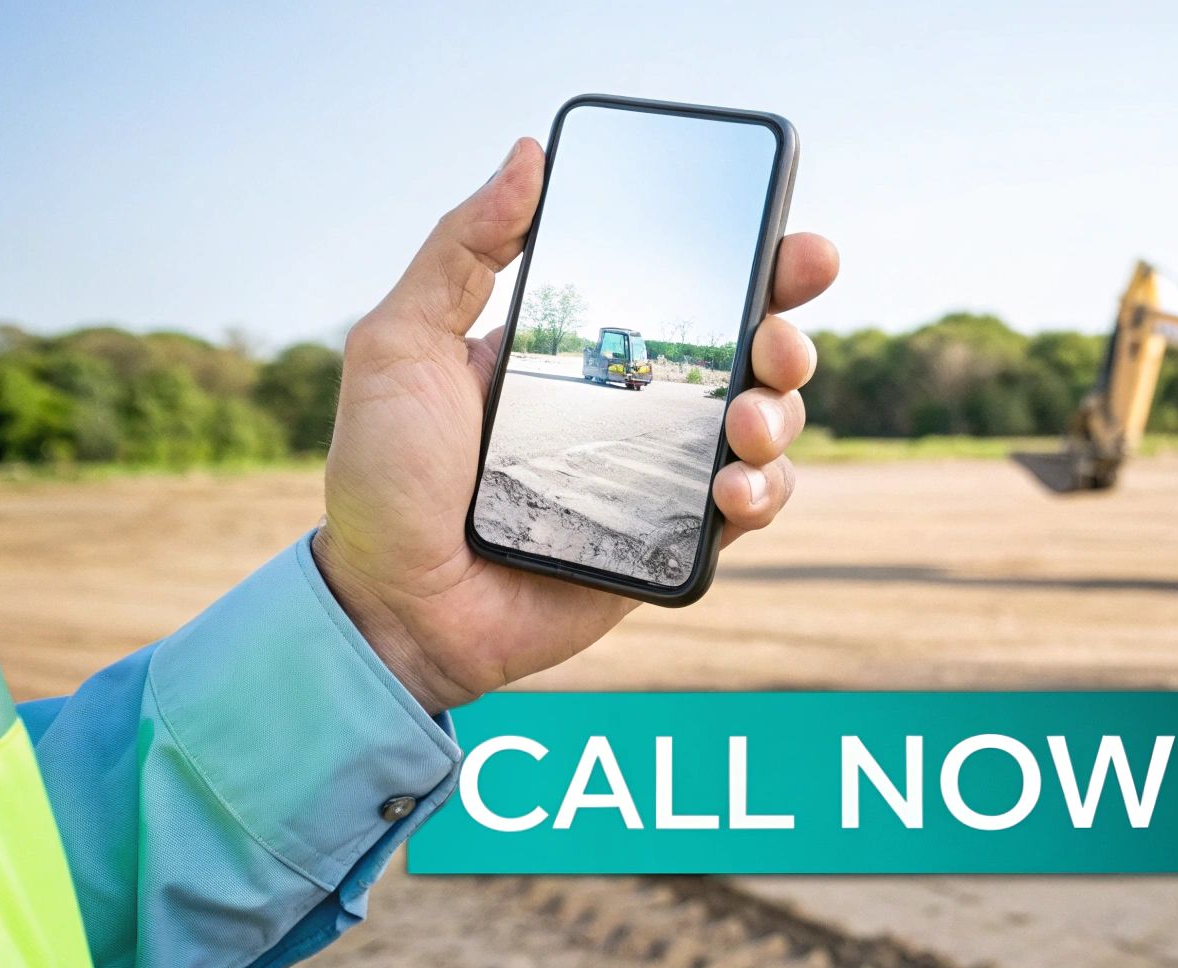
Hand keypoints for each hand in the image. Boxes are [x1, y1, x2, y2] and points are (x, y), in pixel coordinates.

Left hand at [312, 139, 837, 713]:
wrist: (394, 604)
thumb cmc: (385, 478)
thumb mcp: (400, 343)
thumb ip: (461, 249)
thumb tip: (527, 154)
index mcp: (587, 349)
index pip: (689, 291)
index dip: (757, 263)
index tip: (792, 244)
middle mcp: (637, 405)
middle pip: (752, 354)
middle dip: (786, 337)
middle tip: (773, 342)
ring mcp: (660, 474)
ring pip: (767, 427)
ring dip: (779, 414)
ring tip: (743, 424)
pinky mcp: (672, 542)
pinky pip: (751, 508)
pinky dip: (763, 490)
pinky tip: (733, 488)